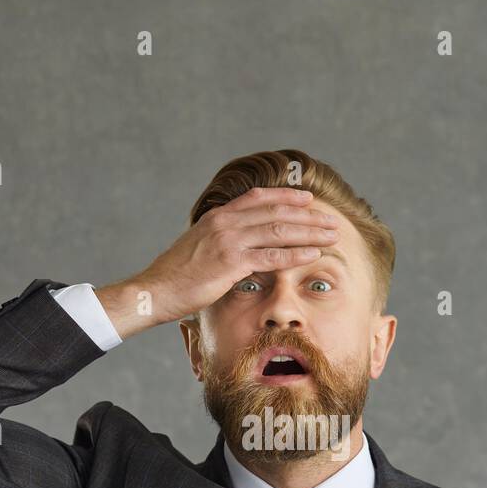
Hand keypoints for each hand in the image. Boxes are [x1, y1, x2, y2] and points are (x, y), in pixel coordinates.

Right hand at [95, 186, 340, 337]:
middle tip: (331, 219)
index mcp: (217, 217)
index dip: (286, 196)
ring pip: (278, 230)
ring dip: (309, 231)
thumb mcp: (199, 249)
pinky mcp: (231, 263)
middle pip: (275, 212)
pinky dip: (295, 253)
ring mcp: (228, 241)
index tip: (308, 199)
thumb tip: (243, 248)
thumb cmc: (176, 276)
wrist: (155, 291)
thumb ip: (221, 242)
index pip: (258, 198)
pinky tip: (313, 253)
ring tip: (332, 234)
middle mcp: (225, 223)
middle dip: (308, 215)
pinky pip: (271, 256)